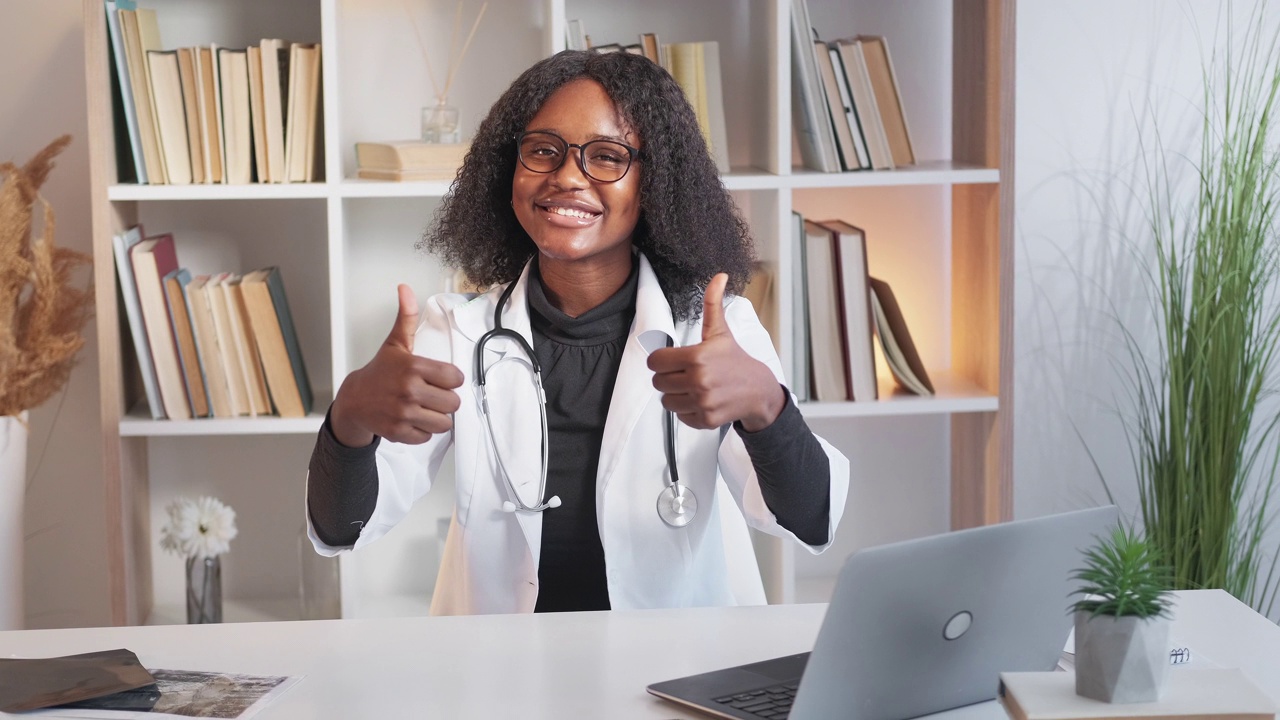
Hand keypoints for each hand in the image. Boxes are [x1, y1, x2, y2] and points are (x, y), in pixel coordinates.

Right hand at [329, 284, 463, 445]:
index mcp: (413, 367)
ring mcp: (404, 413)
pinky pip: (428, 436)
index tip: (439, 378)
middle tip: (431, 395)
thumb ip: (406, 318)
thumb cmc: (379, 372)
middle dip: (445, 400)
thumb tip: (405, 288)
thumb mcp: (395, 344)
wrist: (353, 400)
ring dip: (437, 417)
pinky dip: (423, 431)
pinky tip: (413, 419)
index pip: (455, 378)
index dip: (450, 379)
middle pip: (453, 403)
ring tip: (424, 408)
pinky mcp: (399, 432)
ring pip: (444, 423)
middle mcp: (409, 391)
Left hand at [647, 273, 784, 431]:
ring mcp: (702, 401)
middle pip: (658, 382)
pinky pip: (679, 416)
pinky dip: (686, 410)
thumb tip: (719, 276)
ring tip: (692, 387)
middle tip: (683, 374)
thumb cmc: (736, 361)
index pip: (655, 362)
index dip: (660, 360)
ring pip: (666, 401)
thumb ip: (713, 304)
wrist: (759, 391)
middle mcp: (699, 380)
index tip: (671, 360)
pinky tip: (700, 400)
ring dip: (675, 395)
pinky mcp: (705, 419)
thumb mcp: (721, 332)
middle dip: (668, 377)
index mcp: (697, 356)